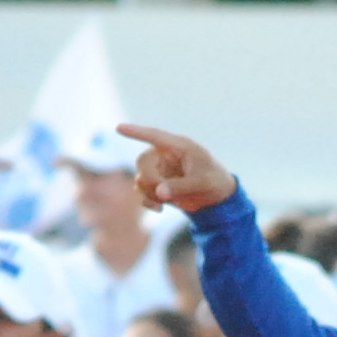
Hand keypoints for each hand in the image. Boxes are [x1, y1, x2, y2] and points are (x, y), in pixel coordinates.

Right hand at [121, 124, 236, 215]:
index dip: (136, 132)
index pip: (154, 136)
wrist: (217, 197)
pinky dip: (148, 201)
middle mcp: (165, 155)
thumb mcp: (202, 183)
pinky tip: (160, 210)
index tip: (118, 127)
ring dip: (149, 193)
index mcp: (179, 146)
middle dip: (149, 180)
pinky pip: (142, 192)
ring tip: (166, 204)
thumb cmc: (214, 182)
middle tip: (162, 195)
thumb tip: (159, 193)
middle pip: (142, 162)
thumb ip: (181, 186)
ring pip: (140, 178)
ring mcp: (160, 170)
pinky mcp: (157, 184)